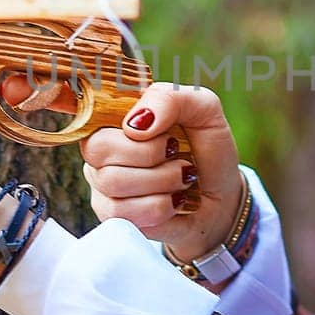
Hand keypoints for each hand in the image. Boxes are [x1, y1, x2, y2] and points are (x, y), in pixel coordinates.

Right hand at [78, 82, 241, 261]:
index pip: (93, 110)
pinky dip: (160, 206)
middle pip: (98, 147)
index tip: (159, 131)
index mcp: (117, 115)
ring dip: (162, 180)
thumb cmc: (207, 149)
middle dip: (149, 153)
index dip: (127, 123)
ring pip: (113, 181)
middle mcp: (102, 148)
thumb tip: (134, 125)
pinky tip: (174, 201)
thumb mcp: (203, 109)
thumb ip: (170, 98)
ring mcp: (102, 184)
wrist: (222, 196)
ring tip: (181, 178)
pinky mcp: (112, 216)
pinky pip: (124, 212)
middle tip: (176, 154)